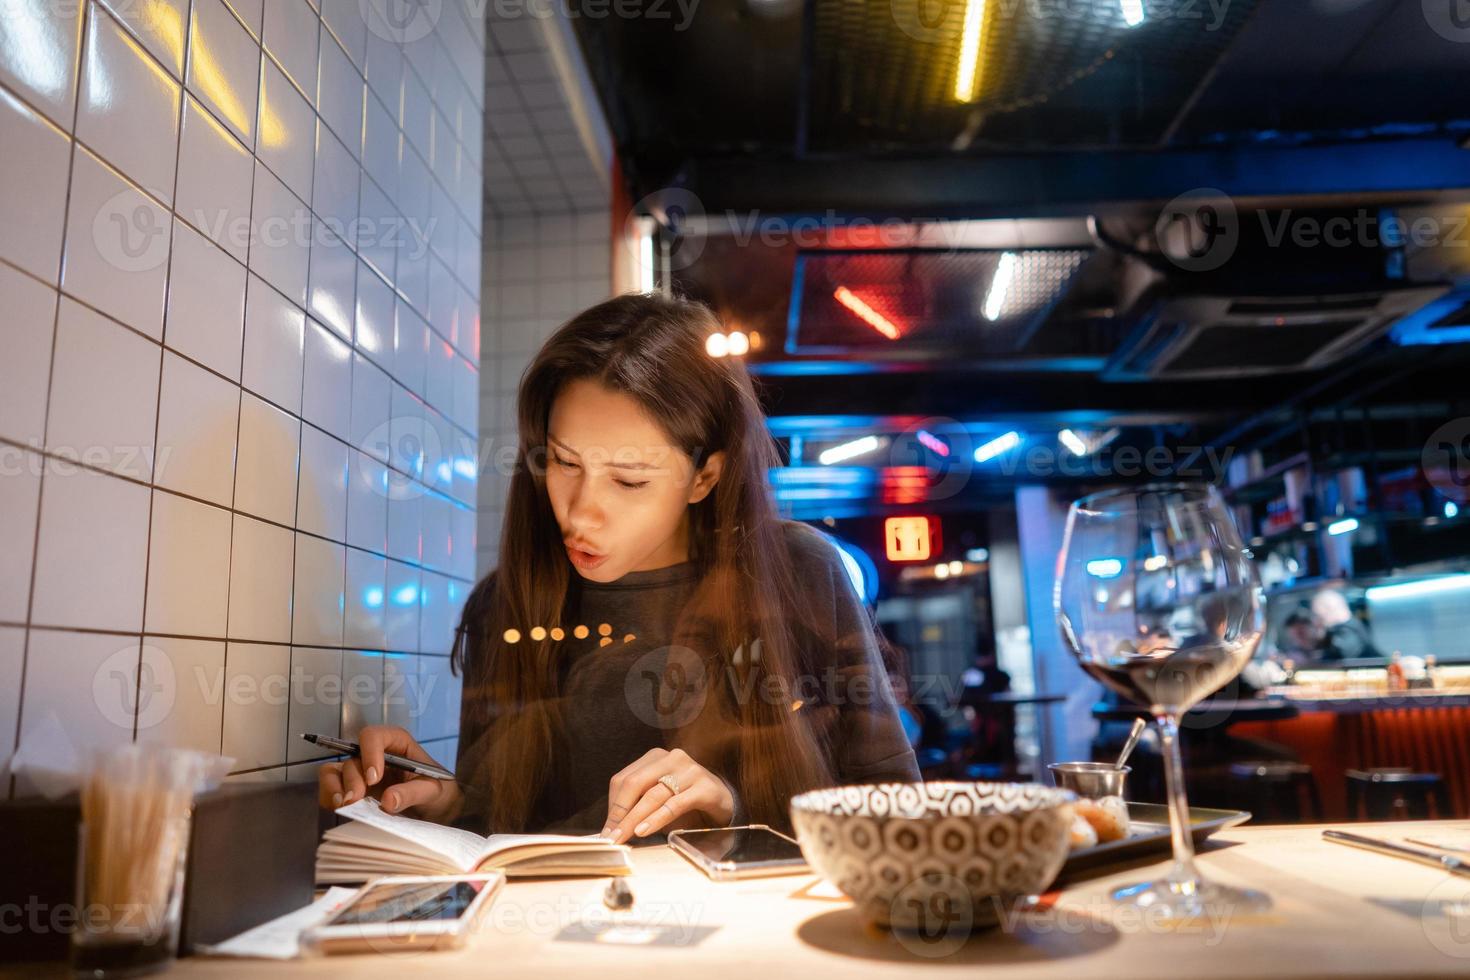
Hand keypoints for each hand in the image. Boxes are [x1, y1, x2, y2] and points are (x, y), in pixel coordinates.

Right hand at [317, 725, 461, 823]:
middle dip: (352, 780)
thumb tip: (387, 800)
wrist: (435, 811)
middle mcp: (374, 755)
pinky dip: (329, 799)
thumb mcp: (434, 790)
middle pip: (352, 758)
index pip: (373, 736)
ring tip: (344, 805)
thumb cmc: (437, 792)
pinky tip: (340, 810)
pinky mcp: (352, 791)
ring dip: (334, 788)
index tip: (374, 778)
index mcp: (396, 743)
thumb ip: (413, 792)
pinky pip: (330, 790)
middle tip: (356, 800)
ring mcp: (360, 773)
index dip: (370, 753)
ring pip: (333, 771)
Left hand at [600, 748, 734, 843]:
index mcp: (655, 757)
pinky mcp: (705, 786)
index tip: (606, 830)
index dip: (612, 806)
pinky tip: (644, 830)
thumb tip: (611, 828)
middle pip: (635, 783)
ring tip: (624, 836)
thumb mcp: (658, 802)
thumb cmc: (686, 802)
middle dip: (620, 813)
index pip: (623, 779)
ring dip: (635, 818)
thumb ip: (637, 808)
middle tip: (612, 836)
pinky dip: (656, 819)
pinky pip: (674, 804)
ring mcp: (690, 770)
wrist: (724, 803)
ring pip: (653, 794)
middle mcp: (672, 758)